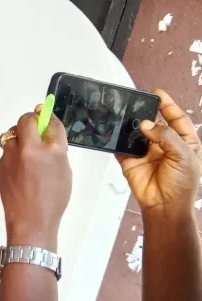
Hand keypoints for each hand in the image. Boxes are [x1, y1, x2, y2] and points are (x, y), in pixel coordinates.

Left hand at [0, 107, 71, 250]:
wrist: (31, 219)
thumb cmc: (53, 199)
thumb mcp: (64, 171)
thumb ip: (55, 149)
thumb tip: (48, 133)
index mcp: (53, 151)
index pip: (50, 123)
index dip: (48, 117)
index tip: (46, 113)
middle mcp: (30, 149)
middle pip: (26, 120)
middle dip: (31, 120)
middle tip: (35, 126)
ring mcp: (13, 156)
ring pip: (13, 134)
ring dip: (20, 136)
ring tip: (28, 149)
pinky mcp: (2, 164)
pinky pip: (8, 149)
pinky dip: (14, 150)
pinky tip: (21, 164)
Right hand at [117, 89, 201, 216]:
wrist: (165, 206)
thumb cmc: (182, 185)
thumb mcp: (183, 155)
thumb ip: (167, 137)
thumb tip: (147, 125)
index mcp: (184, 142)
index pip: (177, 118)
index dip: (168, 105)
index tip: (157, 94)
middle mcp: (165, 145)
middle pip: (155, 123)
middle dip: (147, 113)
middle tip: (138, 103)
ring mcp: (147, 152)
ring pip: (138, 132)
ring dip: (132, 125)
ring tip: (127, 116)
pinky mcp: (130, 160)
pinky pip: (122, 147)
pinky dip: (117, 139)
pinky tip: (115, 131)